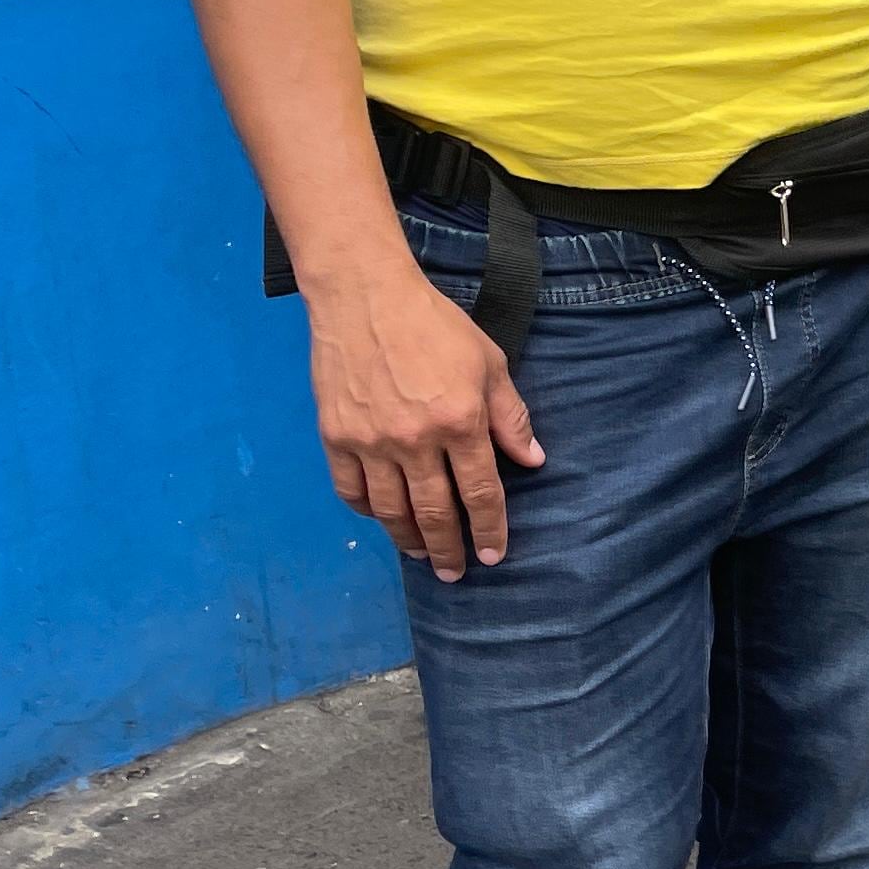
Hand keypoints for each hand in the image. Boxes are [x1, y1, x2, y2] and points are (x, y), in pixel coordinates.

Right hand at [306, 268, 542, 579]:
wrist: (364, 296)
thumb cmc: (434, 325)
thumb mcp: (488, 363)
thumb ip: (511, 417)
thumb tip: (532, 460)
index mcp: (460, 422)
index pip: (480, 493)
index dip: (489, 530)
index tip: (492, 555)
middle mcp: (415, 440)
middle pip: (434, 512)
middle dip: (448, 549)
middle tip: (454, 572)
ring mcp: (371, 441)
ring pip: (391, 510)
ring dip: (408, 539)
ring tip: (421, 554)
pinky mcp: (336, 436)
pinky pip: (351, 491)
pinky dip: (367, 511)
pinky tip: (381, 518)